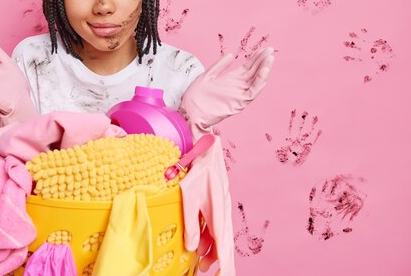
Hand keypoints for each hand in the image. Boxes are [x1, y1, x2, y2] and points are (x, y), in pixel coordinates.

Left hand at [179, 135, 234, 273]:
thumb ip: (191, 224)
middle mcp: (223, 212)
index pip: (223, 247)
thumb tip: (192, 247)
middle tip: (204, 270)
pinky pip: (214, 223)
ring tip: (199, 259)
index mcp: (219, 214)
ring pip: (218, 233)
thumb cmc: (197, 171)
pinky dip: (208, 234)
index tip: (222, 275)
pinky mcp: (217, 202)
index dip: (223, 263)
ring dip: (209, 247)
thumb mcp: (189, 198)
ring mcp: (221, 207)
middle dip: (215, 258)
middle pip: (222, 243)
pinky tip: (200, 240)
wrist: (207, 149)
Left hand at [180, 47, 273, 134]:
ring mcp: (238, 95)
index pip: (248, 68)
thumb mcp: (208, 75)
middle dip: (263, 61)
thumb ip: (220, 65)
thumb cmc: (195, 96)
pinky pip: (252, 93)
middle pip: (254, 73)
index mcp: (231, 80)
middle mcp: (237, 87)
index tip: (263, 49)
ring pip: (256, 82)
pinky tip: (264, 71)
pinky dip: (259, 83)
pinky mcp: (238, 103)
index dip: (256, 58)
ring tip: (270, 58)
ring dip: (264, 70)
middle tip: (270, 50)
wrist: (188, 111)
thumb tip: (231, 54)